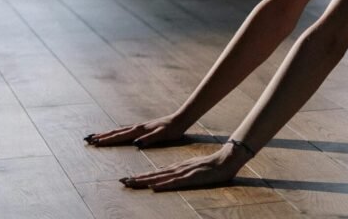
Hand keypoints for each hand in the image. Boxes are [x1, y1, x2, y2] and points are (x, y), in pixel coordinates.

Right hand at [84, 113, 189, 147]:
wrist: (181, 119)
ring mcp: (140, 127)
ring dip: (107, 134)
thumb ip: (150, 139)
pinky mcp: (143, 128)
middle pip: (116, 132)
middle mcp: (137, 127)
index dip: (107, 139)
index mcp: (140, 130)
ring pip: (120, 131)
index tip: (94, 142)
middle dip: (102, 136)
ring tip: (96, 136)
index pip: (120, 136)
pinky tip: (115, 134)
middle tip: (87, 139)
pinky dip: (117, 133)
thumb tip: (136, 143)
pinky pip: (126, 131)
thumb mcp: (162, 135)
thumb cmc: (172, 130)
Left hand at [120, 144, 244, 191]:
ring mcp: (183, 173)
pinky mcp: (191, 178)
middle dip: (137, 178)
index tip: (127, 179)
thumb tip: (165, 178)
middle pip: (154, 175)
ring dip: (145, 180)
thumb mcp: (191, 170)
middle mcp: (177, 169)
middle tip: (121, 181)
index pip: (155, 173)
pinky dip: (163, 184)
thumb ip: (179, 173)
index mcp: (176, 168)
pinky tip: (154, 186)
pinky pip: (174, 182)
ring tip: (132, 182)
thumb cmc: (210, 167)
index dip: (140, 176)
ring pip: (160, 178)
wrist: (225, 160)